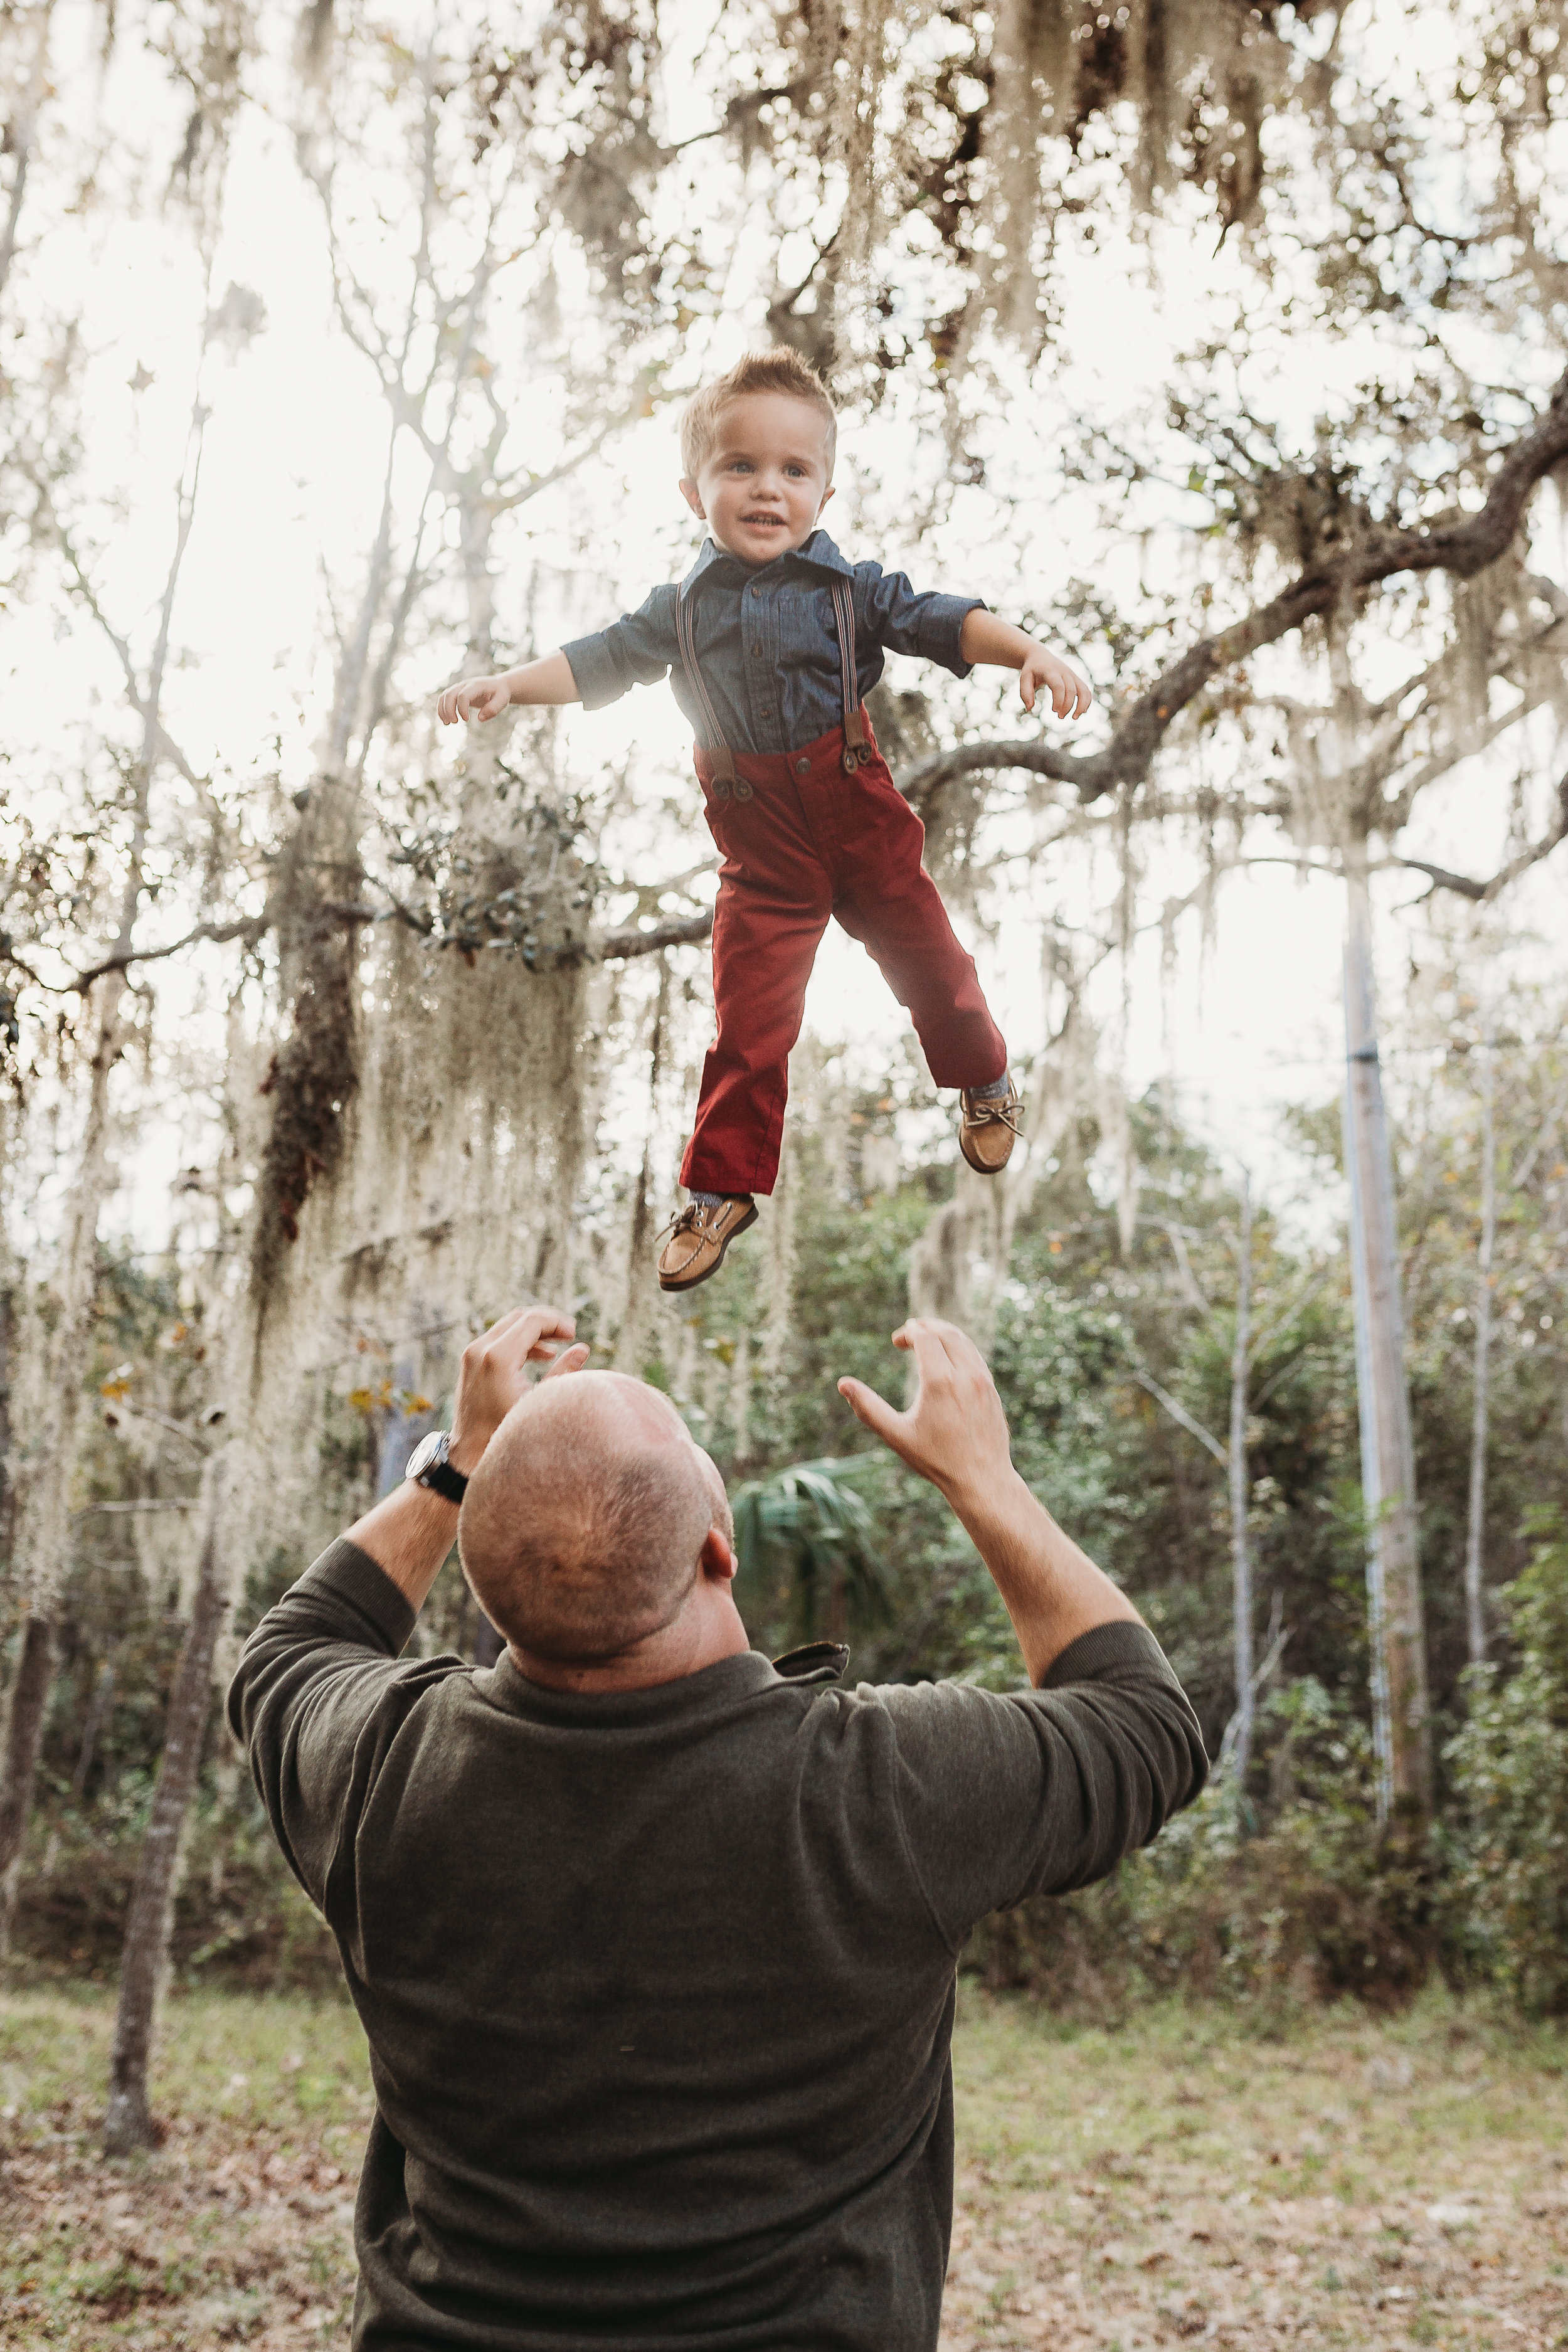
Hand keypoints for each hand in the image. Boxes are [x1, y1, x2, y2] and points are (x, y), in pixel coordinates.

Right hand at [437, 673, 512, 725]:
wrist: (497, 685)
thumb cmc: (500, 693)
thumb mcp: (503, 700)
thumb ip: (493, 709)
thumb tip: (480, 719)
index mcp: (476, 686)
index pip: (463, 695)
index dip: (462, 708)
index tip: (466, 720)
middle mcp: (465, 684)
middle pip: (450, 694)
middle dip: (448, 709)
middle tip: (454, 722)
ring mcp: (459, 687)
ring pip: (444, 696)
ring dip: (442, 710)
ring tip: (447, 723)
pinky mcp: (457, 692)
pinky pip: (444, 698)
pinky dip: (442, 709)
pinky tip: (446, 720)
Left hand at [449, 1306, 587, 1473]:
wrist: (469, 1454)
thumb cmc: (506, 1434)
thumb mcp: (539, 1403)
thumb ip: (562, 1374)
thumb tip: (582, 1349)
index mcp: (498, 1358)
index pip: (531, 1320)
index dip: (556, 1322)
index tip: (573, 1334)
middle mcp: (480, 1349)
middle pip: (519, 1317)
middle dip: (547, 1322)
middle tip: (569, 1334)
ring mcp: (471, 1354)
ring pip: (508, 1326)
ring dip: (534, 1331)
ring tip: (559, 1343)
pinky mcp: (470, 1361)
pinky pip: (498, 1338)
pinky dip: (520, 1341)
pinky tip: (542, 1355)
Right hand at [837, 1318, 1013, 1505]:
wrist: (982, 1479)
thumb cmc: (936, 1460)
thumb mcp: (897, 1435)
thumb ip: (868, 1408)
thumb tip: (843, 1384)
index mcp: (941, 1382)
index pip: (926, 1337)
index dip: (909, 1332)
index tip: (896, 1341)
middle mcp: (966, 1375)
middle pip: (946, 1333)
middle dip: (926, 1326)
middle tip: (910, 1331)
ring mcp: (984, 1382)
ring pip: (964, 1342)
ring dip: (944, 1333)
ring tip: (927, 1337)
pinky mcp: (992, 1391)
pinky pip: (975, 1357)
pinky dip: (959, 1348)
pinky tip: (948, 1359)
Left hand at [1019, 647, 1091, 720]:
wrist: (1040, 656)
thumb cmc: (1031, 670)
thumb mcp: (1024, 679)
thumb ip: (1025, 693)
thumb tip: (1030, 708)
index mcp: (1050, 671)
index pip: (1058, 686)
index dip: (1059, 700)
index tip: (1054, 710)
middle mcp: (1064, 672)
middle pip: (1071, 690)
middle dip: (1067, 706)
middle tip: (1060, 717)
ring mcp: (1072, 675)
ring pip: (1083, 690)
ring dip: (1081, 705)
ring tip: (1075, 718)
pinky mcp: (1076, 679)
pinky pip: (1086, 690)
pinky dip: (1086, 701)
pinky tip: (1081, 712)